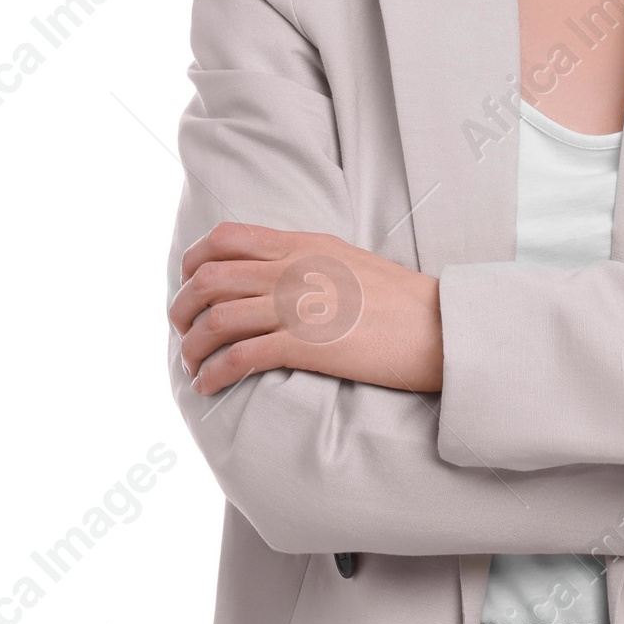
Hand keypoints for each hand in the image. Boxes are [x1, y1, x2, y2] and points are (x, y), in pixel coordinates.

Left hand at [169, 223, 442, 396]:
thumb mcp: (348, 260)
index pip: (224, 238)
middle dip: (182, 308)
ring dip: (193, 345)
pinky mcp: (308, 345)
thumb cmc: (400, 300)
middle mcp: (293, 269)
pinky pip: (241, 357)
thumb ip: (305, 259)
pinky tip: (209, 385)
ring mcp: (299, 306)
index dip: (192, 263)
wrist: (441, 326)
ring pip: (217, 319)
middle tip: (182, 331)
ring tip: (193, 364)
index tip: (188, 287)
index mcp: (302, 244)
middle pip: (210, 279)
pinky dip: (214, 373)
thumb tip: (268, 274)